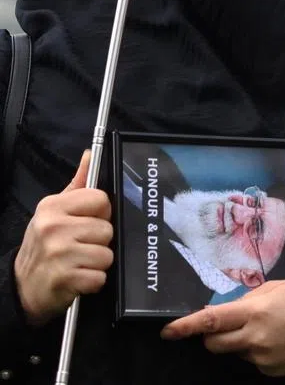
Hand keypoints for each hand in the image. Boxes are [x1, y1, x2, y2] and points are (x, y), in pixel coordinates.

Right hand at [13, 151, 113, 324]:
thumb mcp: (54, 212)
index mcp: (53, 207)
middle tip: (81, 246)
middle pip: (106, 229)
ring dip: (97, 262)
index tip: (89, 221)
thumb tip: (90, 154)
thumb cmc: (44, 244)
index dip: (101, 212)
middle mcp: (53, 227)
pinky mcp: (63, 278)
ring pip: (106, 254)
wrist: (21, 287)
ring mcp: (58, 253)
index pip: (101, 199)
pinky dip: (93, 281)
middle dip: (99, 241)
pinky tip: (78, 278)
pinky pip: (100, 277)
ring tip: (79, 262)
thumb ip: (77, 184)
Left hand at [161, 281, 284, 375]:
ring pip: (235, 351)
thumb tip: (227, 309)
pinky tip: (280, 340)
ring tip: (270, 327)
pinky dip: (258, 349)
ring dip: (240, 340)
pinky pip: (253, 360)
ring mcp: (262, 359)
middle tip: (228, 323)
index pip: (212, 321)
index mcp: (257, 312)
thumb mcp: (282, 287)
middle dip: (212, 335)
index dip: (186, 326)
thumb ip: (252, 297)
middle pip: (214, 344)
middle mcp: (255, 338)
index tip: (168, 331)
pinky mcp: (270, 372)